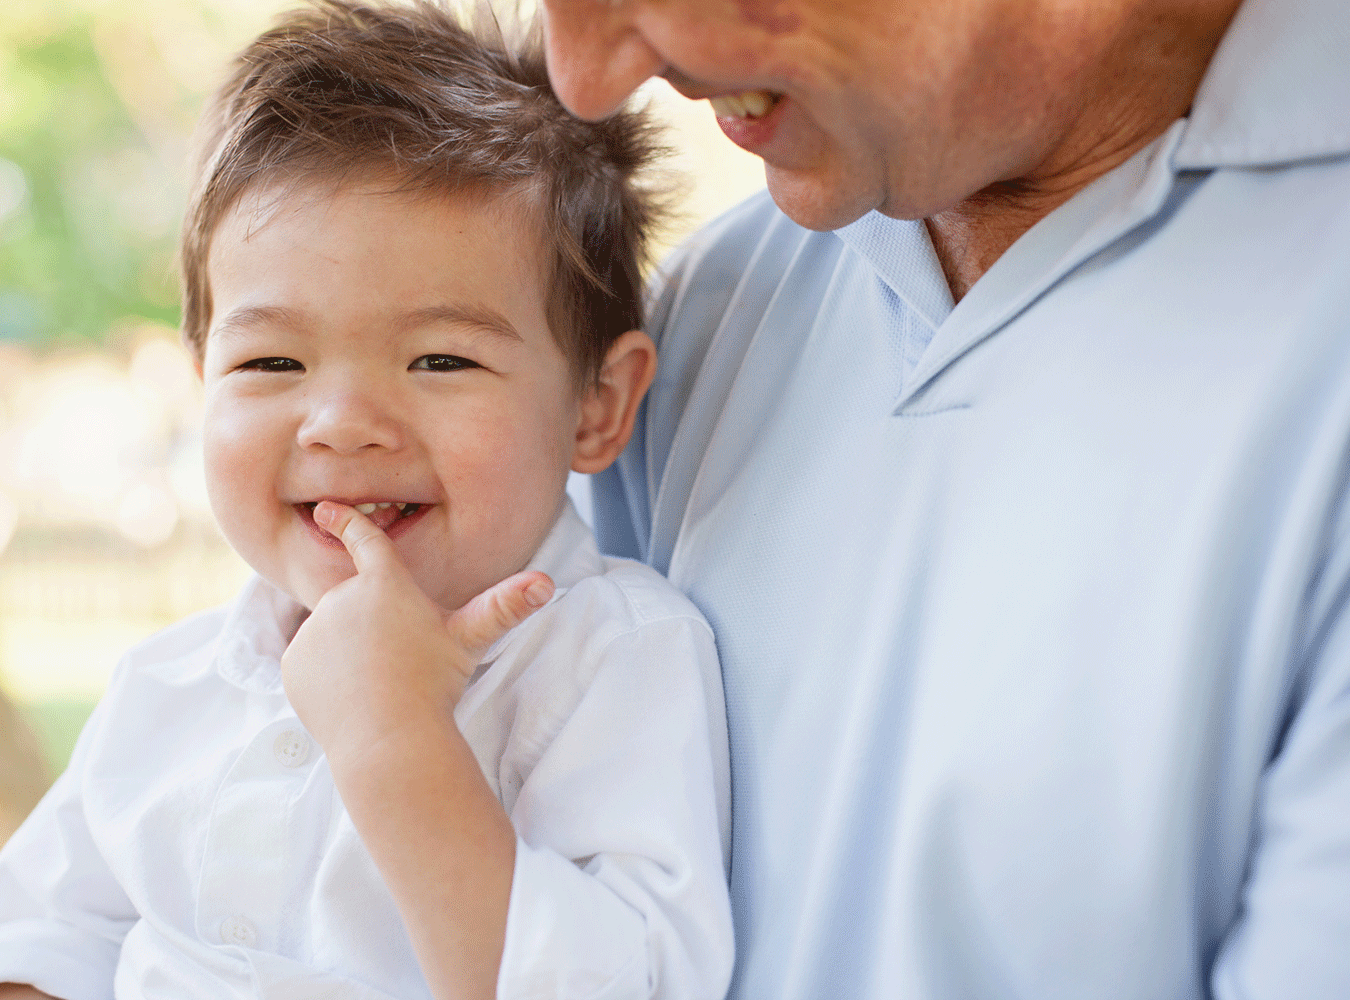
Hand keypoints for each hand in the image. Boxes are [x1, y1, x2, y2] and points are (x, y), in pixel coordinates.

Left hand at [280, 500, 553, 766]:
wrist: (389, 739)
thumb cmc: (435, 684)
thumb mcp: (471, 640)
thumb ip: (507, 605)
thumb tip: (549, 583)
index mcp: (385, 584)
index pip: (365, 541)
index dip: (347, 521)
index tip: (326, 510)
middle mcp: (342, 597)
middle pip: (356, 604)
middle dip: (371, 626)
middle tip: (397, 661)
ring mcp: (314, 629)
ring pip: (333, 635)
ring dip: (350, 651)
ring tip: (377, 682)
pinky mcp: (295, 661)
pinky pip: (311, 662)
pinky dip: (327, 676)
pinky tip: (351, 697)